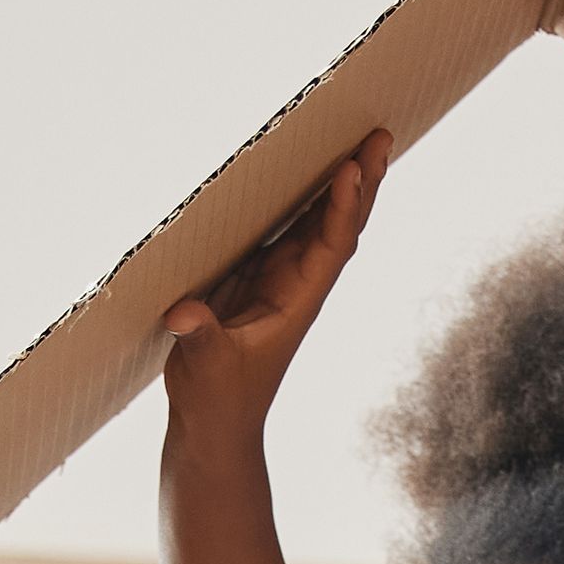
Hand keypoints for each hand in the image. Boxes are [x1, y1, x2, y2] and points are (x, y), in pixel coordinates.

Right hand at [160, 131, 386, 430]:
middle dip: (362, 181)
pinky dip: (300, 201)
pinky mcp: (257, 282)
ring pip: (318, 223)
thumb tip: (183, 314)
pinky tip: (303, 174)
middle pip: (339, 224)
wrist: (217, 429)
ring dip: (339, 185)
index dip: (343, 206)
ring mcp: (279, 281)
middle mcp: (296, 285)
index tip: (353, 167)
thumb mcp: (207, 369)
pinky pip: (287, 231)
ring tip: (360, 142)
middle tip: (380, 134)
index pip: (330, 245)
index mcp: (297, 302)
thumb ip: (199, 338)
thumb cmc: (218, 402)